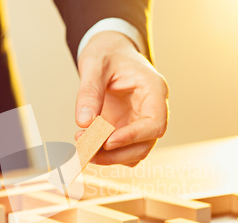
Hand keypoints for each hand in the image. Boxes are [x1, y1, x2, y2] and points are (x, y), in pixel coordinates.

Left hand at [75, 31, 168, 166]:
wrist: (110, 50)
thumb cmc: (108, 52)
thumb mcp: (94, 64)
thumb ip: (90, 91)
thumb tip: (84, 121)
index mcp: (154, 90)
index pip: (155, 123)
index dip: (133, 137)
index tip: (107, 142)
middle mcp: (152, 110)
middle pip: (145, 144)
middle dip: (117, 153)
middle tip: (87, 150)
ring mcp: (140, 122)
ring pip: (134, 152)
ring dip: (110, 157)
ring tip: (83, 147)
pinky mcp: (128, 129)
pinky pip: (123, 150)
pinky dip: (106, 154)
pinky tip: (87, 144)